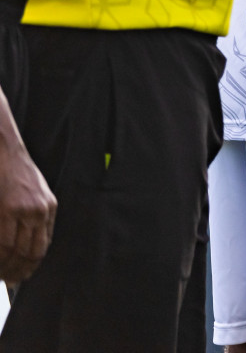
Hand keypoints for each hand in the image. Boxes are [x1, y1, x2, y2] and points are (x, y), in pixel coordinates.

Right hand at [0, 141, 54, 282]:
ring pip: (16, 250)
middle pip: (31, 252)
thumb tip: (26, 244)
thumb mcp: (36, 193)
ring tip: (2, 277)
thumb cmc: (17, 174)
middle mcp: (40, 211)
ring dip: (8, 267)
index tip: (23, 275)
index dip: (32, 264)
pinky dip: (0, 257)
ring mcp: (24, 211)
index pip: (43, 245)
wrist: (5, 153)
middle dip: (20, 271)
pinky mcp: (7, 210)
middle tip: (11, 282)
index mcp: (49, 208)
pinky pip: (4, 243)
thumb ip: (35, 217)